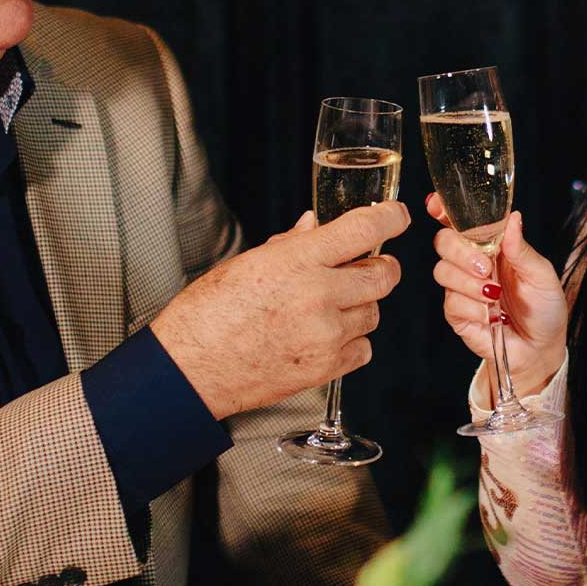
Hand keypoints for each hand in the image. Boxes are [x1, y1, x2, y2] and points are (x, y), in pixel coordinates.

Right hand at [149, 201, 408, 418]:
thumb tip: (317, 226)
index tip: (396, 216)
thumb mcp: (246, 264)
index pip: (364, 229)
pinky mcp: (326, 368)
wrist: (190, 370)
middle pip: (384, 275)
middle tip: (363, 266)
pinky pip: (363, 348)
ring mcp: (326, 335)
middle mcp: (319, 296)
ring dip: (360, 306)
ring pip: (374, 313)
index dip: (390, 218)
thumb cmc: (208, 314)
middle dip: (379, 266)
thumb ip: (291, 245)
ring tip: (325, 307)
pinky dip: (352, 341)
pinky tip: (324, 335)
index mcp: (297, 261)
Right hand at [426, 197, 568, 397]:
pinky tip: (491, 316)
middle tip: (487, 268)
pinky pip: (451, 302)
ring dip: (470, 284)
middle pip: (443, 242)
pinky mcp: (457, 313)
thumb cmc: (544, 308)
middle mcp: (472, 263)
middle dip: (461, 252)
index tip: (436, 206)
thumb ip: (521, 248)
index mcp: (492, 246)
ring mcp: (462, 288)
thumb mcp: (541, 274)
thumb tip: (513, 218)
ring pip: (442, 271)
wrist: (540, 348)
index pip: (461, 222)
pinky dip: (473, 308)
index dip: (443, 210)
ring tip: (494, 296)